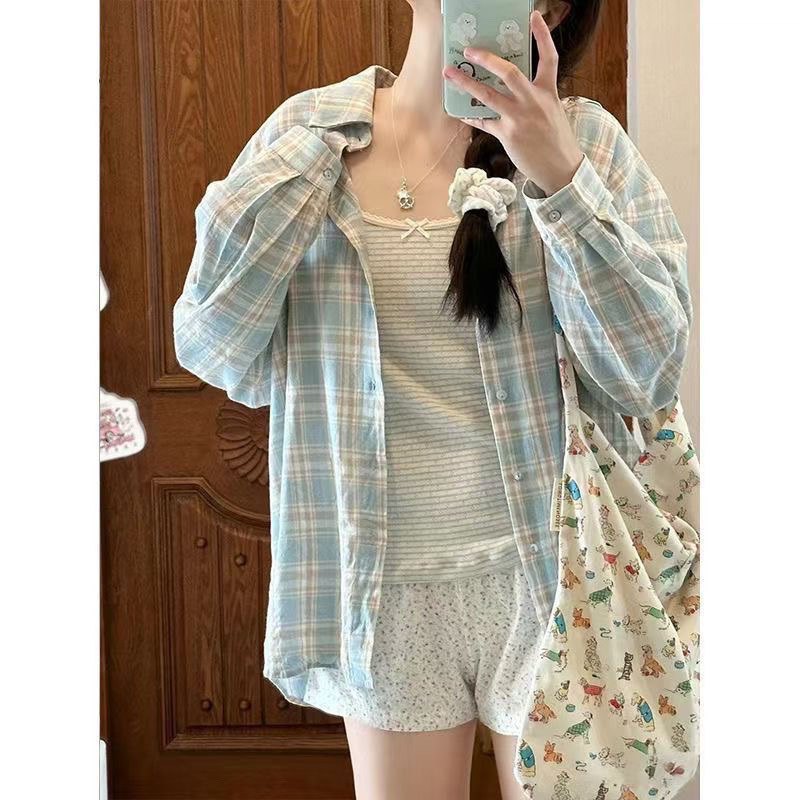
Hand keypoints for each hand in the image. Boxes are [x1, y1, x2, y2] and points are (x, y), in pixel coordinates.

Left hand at [442, 9, 584, 195]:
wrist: (561, 169)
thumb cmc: (557, 142)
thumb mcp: (553, 112)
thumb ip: (537, 97)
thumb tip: (517, 90)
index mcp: (548, 92)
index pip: (548, 57)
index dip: (542, 35)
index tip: (533, 16)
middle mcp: (533, 101)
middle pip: (509, 72)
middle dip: (487, 59)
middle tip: (469, 50)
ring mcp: (519, 118)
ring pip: (488, 95)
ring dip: (466, 83)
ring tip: (449, 74)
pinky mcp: (508, 135)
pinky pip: (484, 122)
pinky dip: (471, 118)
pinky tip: (460, 114)